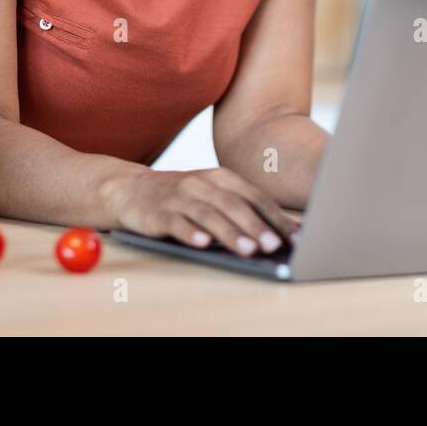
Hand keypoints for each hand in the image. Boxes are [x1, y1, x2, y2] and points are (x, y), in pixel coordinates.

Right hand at [110, 168, 299, 256]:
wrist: (130, 189)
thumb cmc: (184, 197)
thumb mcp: (215, 195)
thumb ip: (245, 208)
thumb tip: (284, 232)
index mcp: (222, 177)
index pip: (255, 197)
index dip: (276, 217)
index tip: (296, 238)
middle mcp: (202, 183)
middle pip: (234, 205)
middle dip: (256, 226)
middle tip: (274, 246)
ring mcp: (179, 197)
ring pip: (208, 215)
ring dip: (229, 233)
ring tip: (248, 250)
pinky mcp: (157, 212)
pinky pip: (176, 223)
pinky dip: (189, 233)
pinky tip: (202, 244)